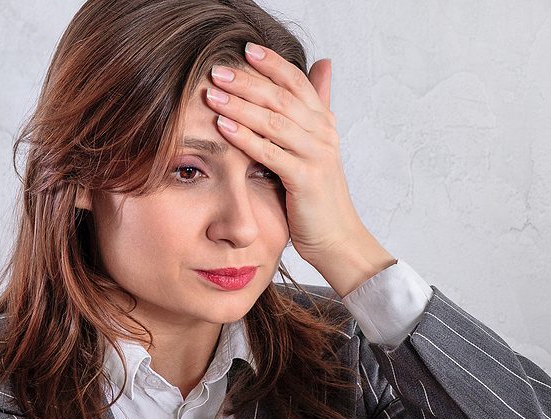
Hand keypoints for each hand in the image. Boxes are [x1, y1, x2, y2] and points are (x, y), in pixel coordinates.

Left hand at [206, 43, 394, 295]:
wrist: (337, 237)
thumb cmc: (319, 196)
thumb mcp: (317, 147)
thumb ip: (315, 107)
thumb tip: (323, 64)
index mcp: (324, 123)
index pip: (298, 81)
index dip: (272, 63)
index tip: (245, 49)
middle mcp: (323, 134)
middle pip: (282, 97)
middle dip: (248, 81)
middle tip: (218, 69)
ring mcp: (316, 156)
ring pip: (274, 121)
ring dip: (241, 105)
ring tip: (213, 93)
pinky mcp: (305, 179)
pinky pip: (270, 153)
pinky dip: (245, 137)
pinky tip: (223, 127)